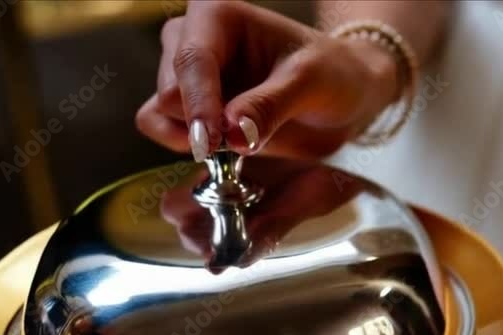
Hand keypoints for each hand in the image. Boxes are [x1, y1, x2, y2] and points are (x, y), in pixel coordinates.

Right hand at [136, 1, 399, 160]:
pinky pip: (163, 131)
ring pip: (160, 113)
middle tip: (244, 139)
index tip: (212, 141)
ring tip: (240, 140)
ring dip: (194, 138)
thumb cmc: (331, 74)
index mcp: (217, 14)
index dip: (199, 103)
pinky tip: (224, 151)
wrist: (342, 97)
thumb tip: (231, 134)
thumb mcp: (309, 84)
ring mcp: (186, 75)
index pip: (193, 59)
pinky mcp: (188, 108)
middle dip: (202, 123)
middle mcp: (191, 38)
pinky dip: (187, 147)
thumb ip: (270, 106)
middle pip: (171, 90)